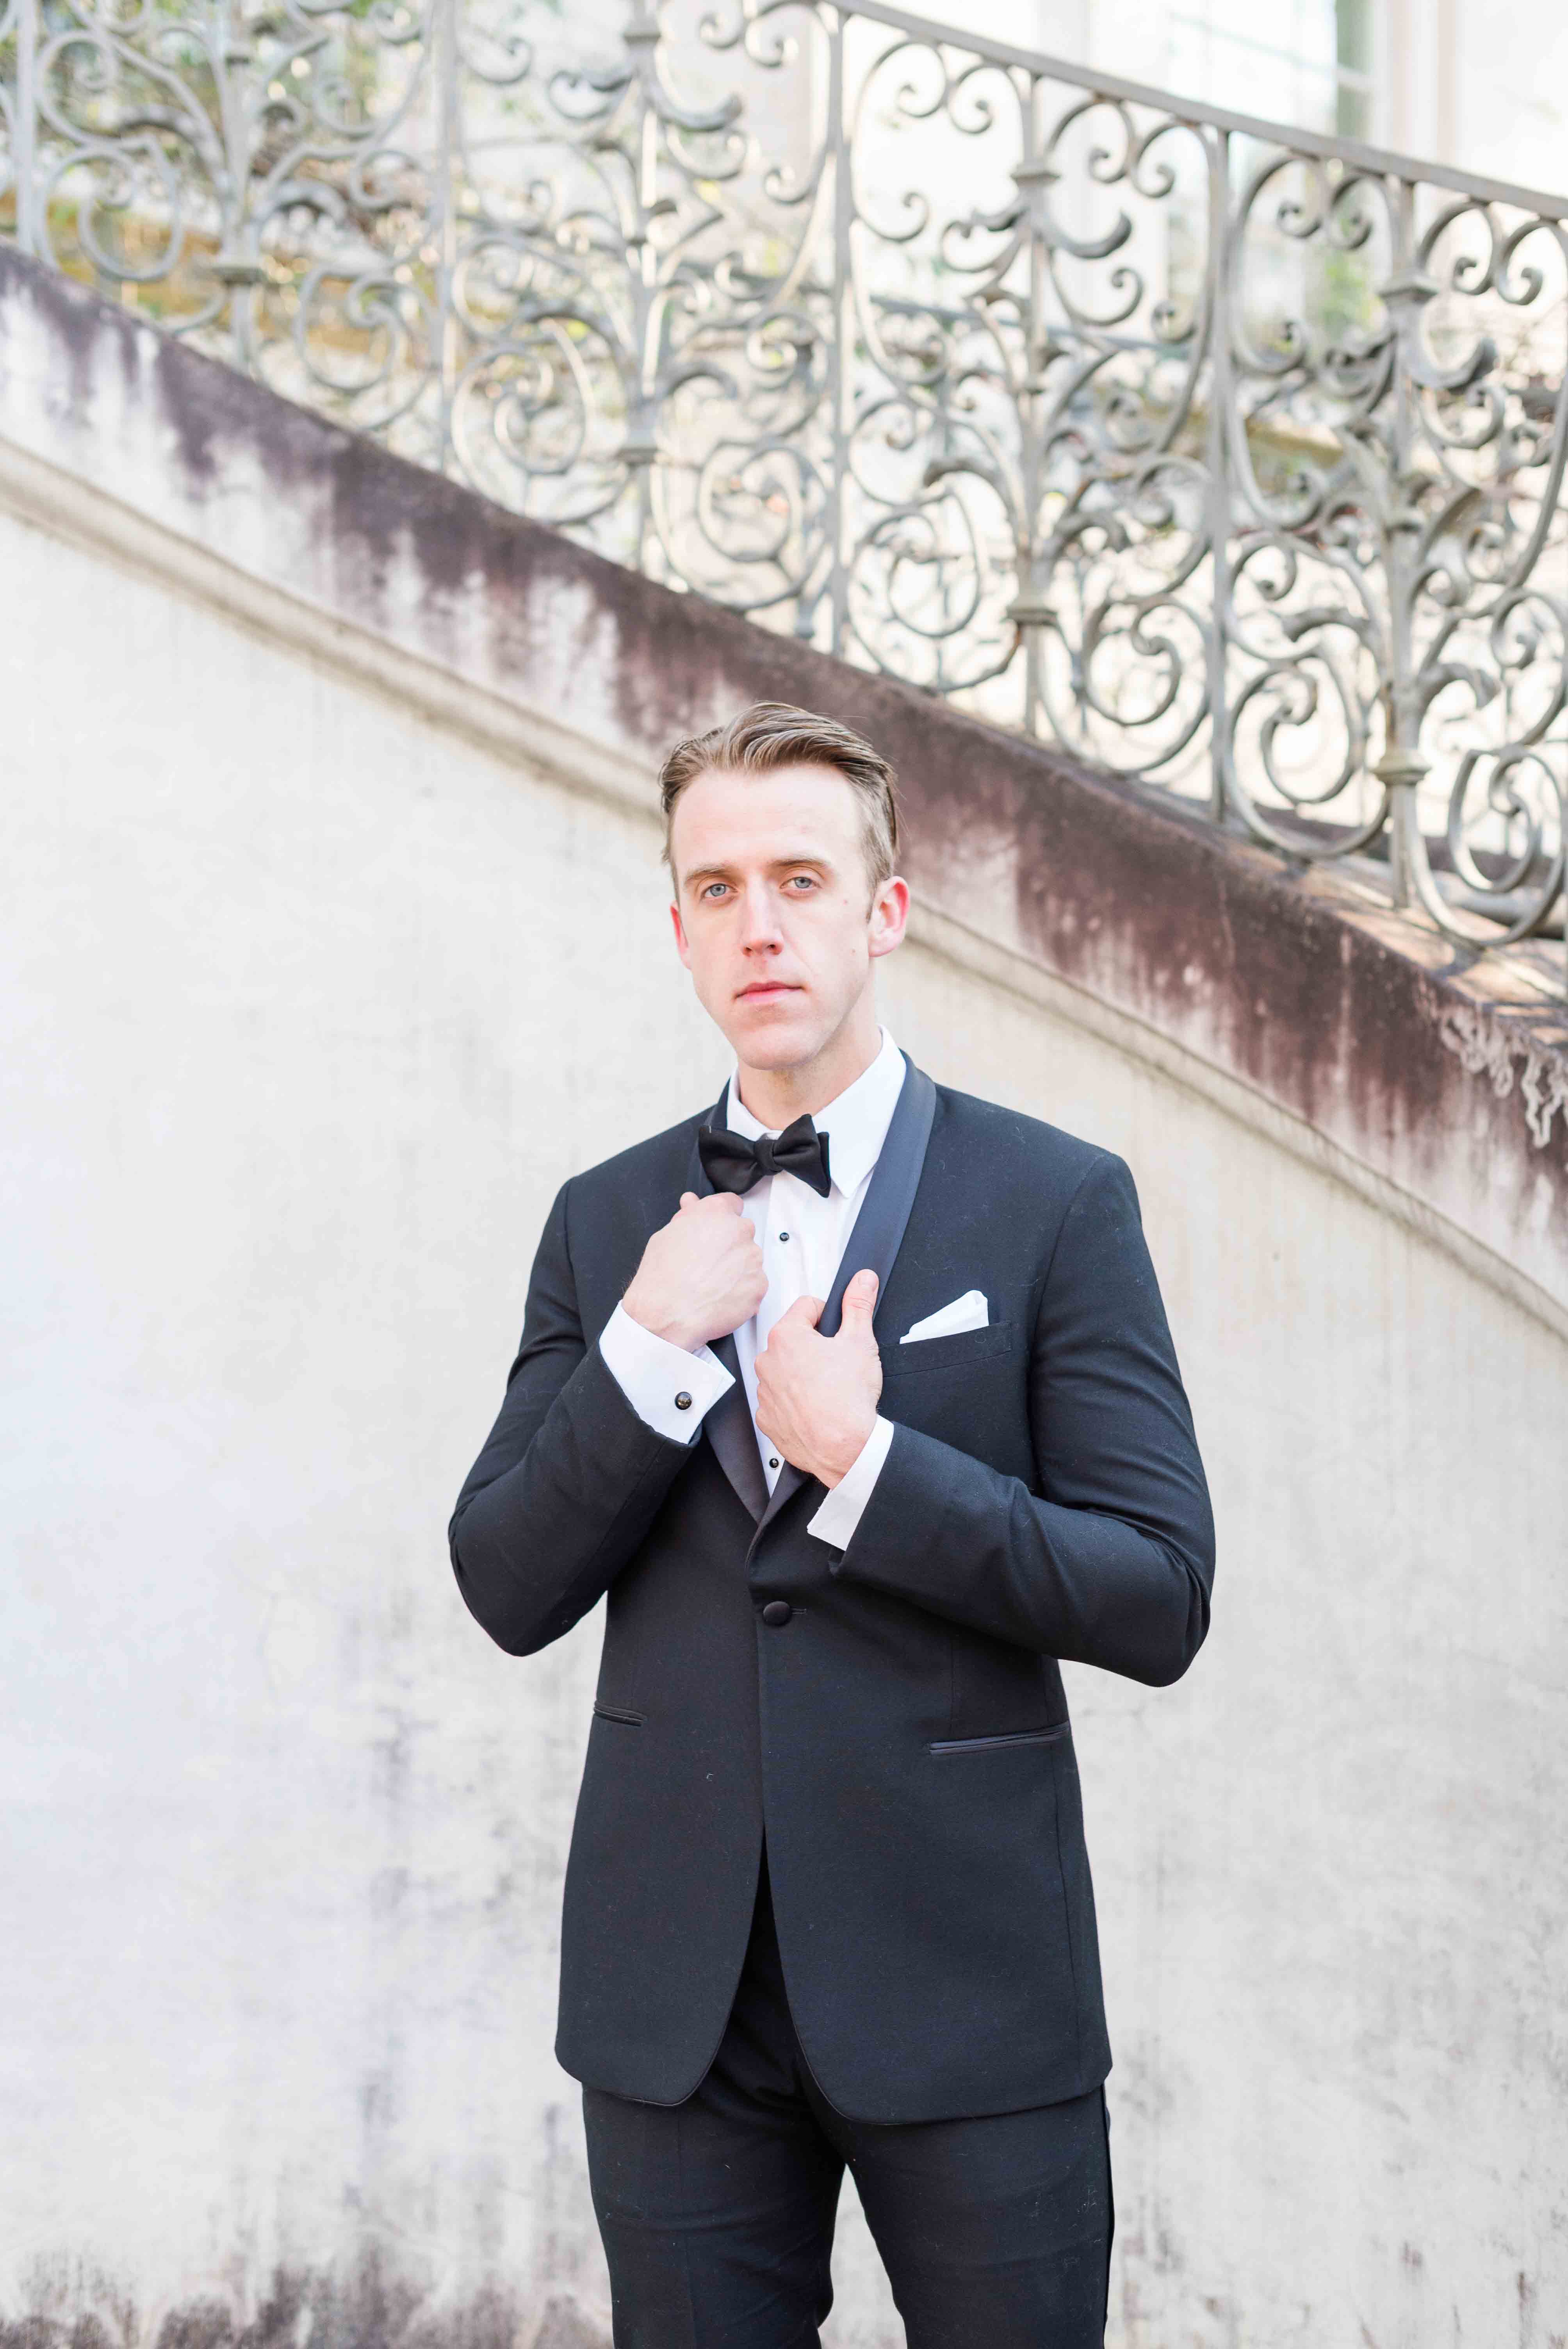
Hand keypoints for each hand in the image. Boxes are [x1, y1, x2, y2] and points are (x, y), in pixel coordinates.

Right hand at [623, 1191, 766, 1352]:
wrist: (666, 1315)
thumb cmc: (662, 1278)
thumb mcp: (666, 1236)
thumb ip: (687, 1216)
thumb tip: (692, 1203)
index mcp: (715, 1213)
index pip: (732, 1204)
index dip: (722, 1219)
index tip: (716, 1231)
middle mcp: (738, 1230)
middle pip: (742, 1232)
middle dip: (729, 1245)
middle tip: (708, 1264)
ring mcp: (752, 1258)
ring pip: (750, 1259)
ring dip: (737, 1268)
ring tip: (711, 1284)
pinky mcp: (759, 1284)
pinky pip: (755, 1284)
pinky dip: (742, 1291)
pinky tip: (721, 1297)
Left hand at [755, 1269, 881, 1487]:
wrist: (844, 1448)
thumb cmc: (848, 1399)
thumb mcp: (860, 1341)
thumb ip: (859, 1305)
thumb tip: (862, 1281)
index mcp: (786, 1336)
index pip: (807, 1306)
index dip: (828, 1315)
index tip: (837, 1330)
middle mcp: (768, 1362)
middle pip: (794, 1339)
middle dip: (814, 1346)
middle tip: (837, 1363)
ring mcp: (765, 1392)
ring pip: (785, 1370)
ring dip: (802, 1374)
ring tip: (827, 1388)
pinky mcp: (767, 1418)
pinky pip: (780, 1401)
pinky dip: (795, 1402)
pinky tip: (815, 1407)